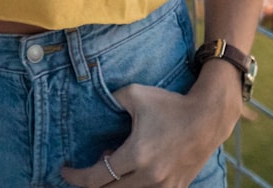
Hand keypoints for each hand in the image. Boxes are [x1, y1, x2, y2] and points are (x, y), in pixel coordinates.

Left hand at [61, 69, 240, 186]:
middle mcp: (149, 176)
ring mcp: (164, 186)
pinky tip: (133, 170)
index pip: (96, 178)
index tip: (64, 171)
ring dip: (113, 185)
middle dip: (91, 183)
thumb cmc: (170, 104)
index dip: (76, 177)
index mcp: (136, 155)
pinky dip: (133, 187)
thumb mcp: (134, 94)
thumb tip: (93, 105)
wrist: (207, 117)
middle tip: (87, 168)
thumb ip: (110, 100)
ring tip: (114, 163)